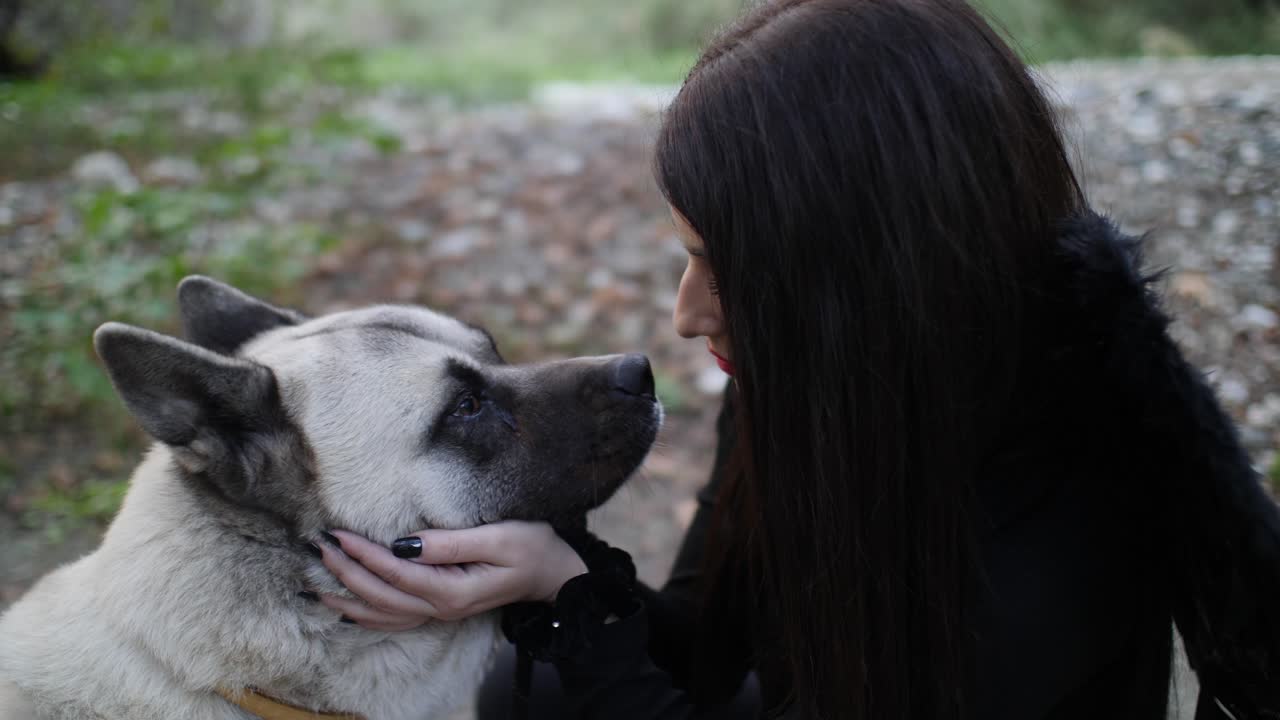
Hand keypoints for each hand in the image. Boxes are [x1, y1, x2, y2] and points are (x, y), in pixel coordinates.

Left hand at [315, 521, 587, 630]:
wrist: (554, 574)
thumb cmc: (532, 547)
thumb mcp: (497, 537)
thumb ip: (450, 543)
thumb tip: (404, 543)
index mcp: (452, 591)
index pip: (395, 572)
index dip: (363, 554)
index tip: (337, 532)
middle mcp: (441, 608)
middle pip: (381, 596)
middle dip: (345, 572)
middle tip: (319, 546)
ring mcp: (440, 613)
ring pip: (382, 614)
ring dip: (347, 597)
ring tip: (316, 580)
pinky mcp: (441, 608)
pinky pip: (394, 620)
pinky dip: (366, 615)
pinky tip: (347, 608)